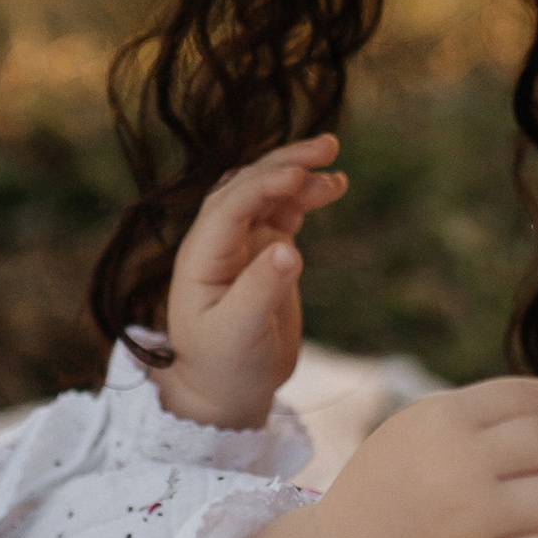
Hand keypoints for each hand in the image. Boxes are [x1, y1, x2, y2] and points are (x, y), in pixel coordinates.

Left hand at [158, 135, 346, 429]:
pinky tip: (333, 186)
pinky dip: (306, 195)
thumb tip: (288, 249)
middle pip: (248, 185)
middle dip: (285, 163)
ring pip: (268, 193)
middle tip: (327, 147)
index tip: (299, 175)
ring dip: (299, 174)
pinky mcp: (265, 252)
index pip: (230, 205)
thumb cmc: (224, 367)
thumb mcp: (240, 334)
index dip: (264, 185)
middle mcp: (218, 241)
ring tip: (336, 172)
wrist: (224, 391)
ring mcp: (242, 243)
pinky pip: (284, 210)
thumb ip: (261, 291)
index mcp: (201, 256)